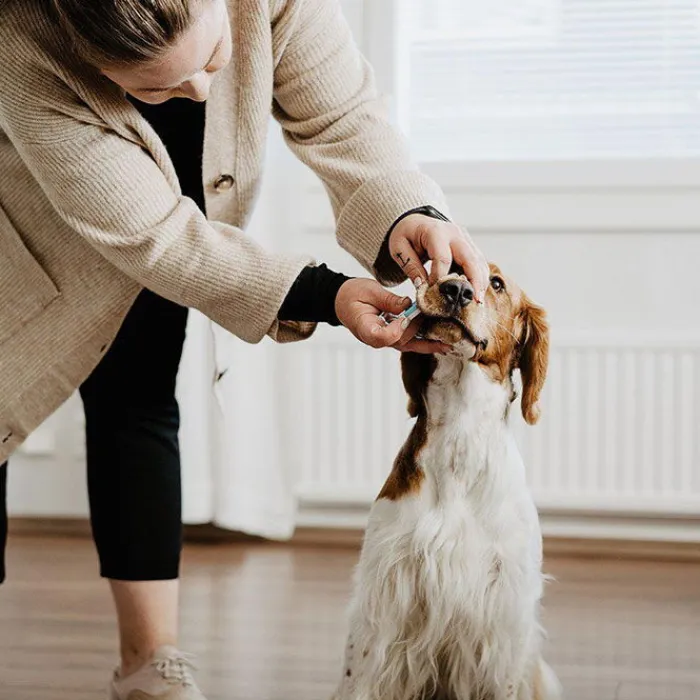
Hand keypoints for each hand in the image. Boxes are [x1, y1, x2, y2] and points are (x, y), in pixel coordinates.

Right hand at [335, 278, 450, 354]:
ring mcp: (385, 340)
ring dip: (428, 344)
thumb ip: (389, 300)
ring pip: (409, 346)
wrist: (343, 301)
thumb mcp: (369, 291)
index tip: (405, 315)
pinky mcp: (392, 337)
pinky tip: (440, 343)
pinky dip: (425, 343)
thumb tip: (409, 305)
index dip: (397, 328)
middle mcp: (376, 339)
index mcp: (365, 328)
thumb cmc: (352, 295)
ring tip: (448, 343)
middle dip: (418, 329)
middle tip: (436, 317)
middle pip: (400, 340)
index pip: (383, 337)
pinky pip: (410, 342)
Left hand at [389, 213, 489, 301]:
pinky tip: (476, 292)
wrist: (414, 221)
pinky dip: (480, 277)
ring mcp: (464, 238)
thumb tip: (422, 287)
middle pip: (470, 259)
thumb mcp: (399, 248)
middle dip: (474, 281)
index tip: (434, 294)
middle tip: (475, 301)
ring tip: (477, 301)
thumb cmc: (406, 234)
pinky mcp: (469, 245)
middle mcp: (454, 233)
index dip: (440, 279)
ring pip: (478, 261)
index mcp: (435, 232)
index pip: (443, 258)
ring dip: (480, 281)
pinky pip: (479, 262)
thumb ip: (410, 266)